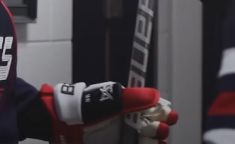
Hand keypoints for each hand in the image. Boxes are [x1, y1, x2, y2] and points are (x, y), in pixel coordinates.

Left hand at [41, 81, 178, 143]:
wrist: (65, 124)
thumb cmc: (87, 108)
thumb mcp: (111, 100)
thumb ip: (133, 98)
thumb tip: (155, 96)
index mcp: (130, 109)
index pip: (154, 111)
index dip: (163, 114)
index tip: (169, 116)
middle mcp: (130, 124)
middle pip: (153, 130)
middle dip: (160, 130)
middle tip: (160, 129)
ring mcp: (124, 138)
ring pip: (147, 143)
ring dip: (155, 143)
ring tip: (157, 143)